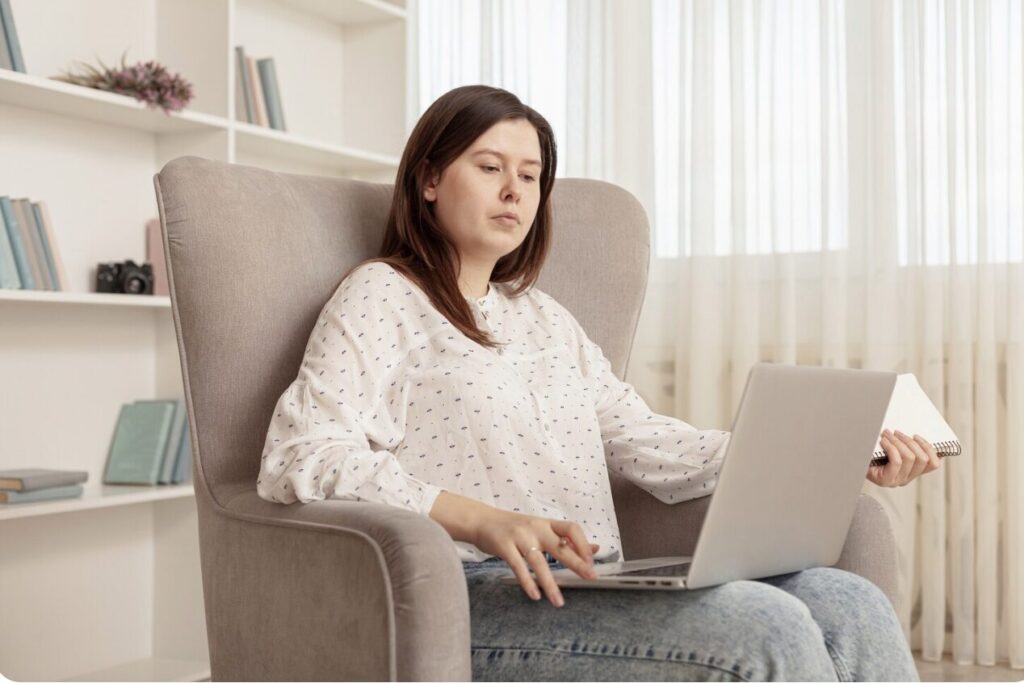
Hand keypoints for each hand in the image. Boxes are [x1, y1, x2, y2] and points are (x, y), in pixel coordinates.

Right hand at [472, 508, 599, 607]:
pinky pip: (518, 567)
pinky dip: (527, 582)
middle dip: (576, 562)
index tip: (591, 561)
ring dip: (550, 584)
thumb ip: (565, 539)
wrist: (481, 520)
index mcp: (546, 524)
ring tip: (559, 602)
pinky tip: (535, 596)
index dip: (583, 544)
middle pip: (559, 545)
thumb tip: (595, 549)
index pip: (571, 528)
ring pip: (539, 561)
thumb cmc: (514, 527)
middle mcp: (535, 528)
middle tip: (590, 577)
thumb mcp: (541, 529)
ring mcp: (519, 537)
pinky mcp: (504, 546)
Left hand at [866, 429, 940, 486]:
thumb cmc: (873, 454)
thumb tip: (918, 434)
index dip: (930, 448)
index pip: (933, 464)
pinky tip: (883, 441)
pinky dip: (891, 447)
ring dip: (899, 442)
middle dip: (910, 441)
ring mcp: (897, 480)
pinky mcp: (887, 480)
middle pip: (922, 459)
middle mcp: (907, 478)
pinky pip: (897, 461)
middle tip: (897, 432)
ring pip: (910, 458)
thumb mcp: (893, 449)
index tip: (917, 436)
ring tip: (888, 434)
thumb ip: (907, 445)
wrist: (853, 463)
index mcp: (913, 472)